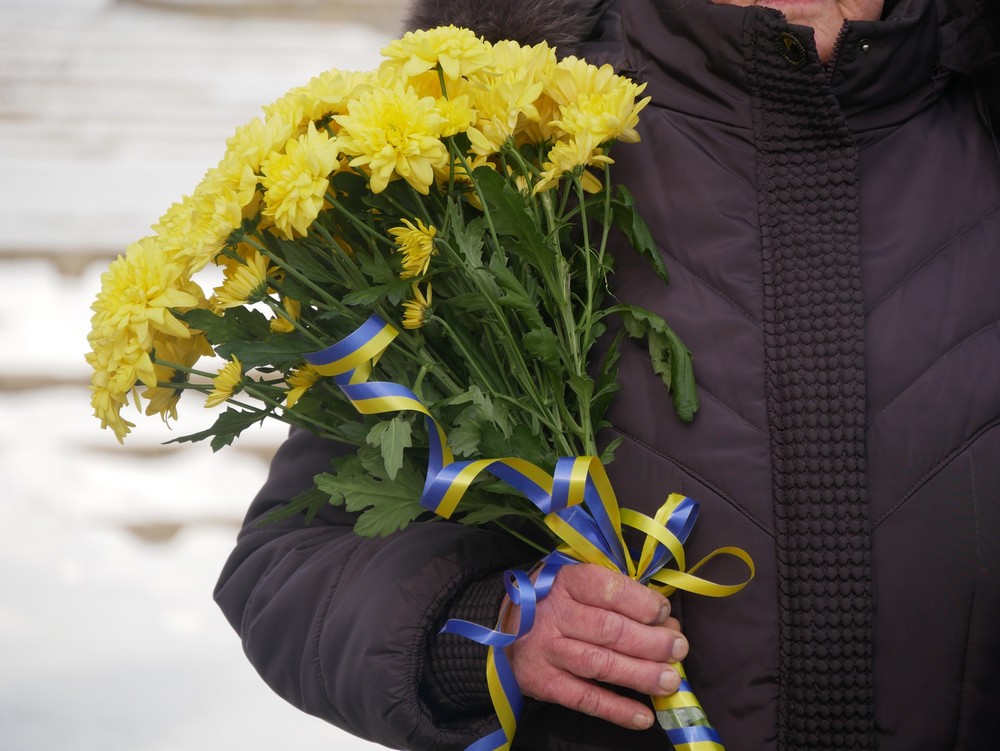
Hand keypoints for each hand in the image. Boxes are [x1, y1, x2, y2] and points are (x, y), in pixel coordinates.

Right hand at [502, 563, 686, 729]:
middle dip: (650, 642)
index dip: (642, 603)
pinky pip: (584, 699)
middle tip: (678, 649)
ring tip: (670, 681)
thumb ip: (621, 599)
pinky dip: (616, 710)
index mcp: (567, 582)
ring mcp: (547, 650)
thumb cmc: (556, 600)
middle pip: (609, 630)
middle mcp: (554, 614)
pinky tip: (644, 716)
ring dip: (640, 675)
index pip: (608, 590)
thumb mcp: (580, 585)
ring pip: (600, 664)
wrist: (503, 625)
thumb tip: (667, 623)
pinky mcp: (544, 683)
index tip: (665, 614)